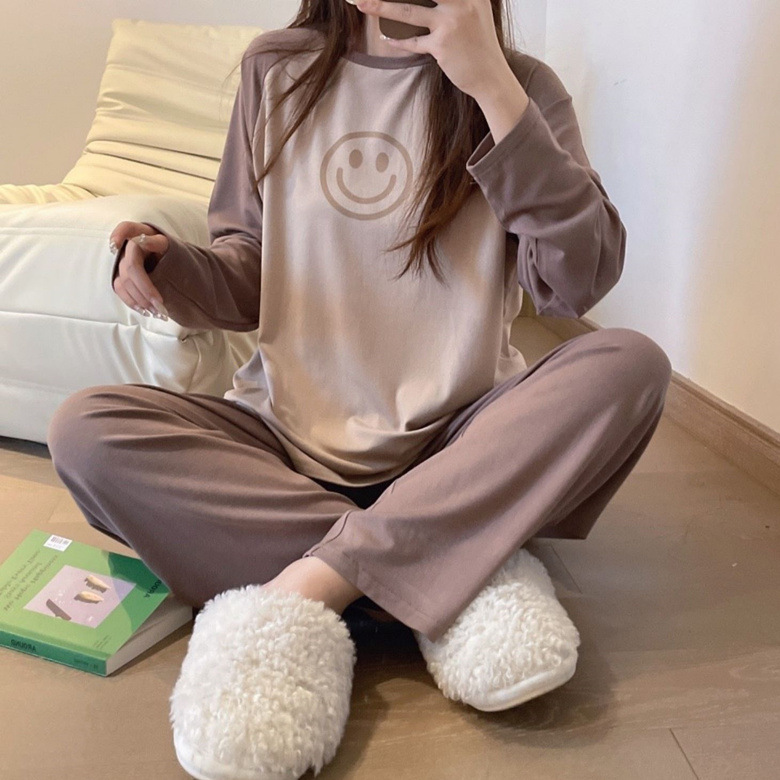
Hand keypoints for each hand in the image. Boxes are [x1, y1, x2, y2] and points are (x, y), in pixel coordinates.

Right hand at [109, 222, 169, 319]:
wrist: (170, 263)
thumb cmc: (170, 252)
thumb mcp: (170, 245)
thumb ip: (158, 242)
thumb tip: (142, 240)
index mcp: (140, 235)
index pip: (125, 229)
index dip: (118, 235)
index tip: (115, 245)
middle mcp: (127, 248)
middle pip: (130, 268)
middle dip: (145, 288)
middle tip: (160, 305)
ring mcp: (121, 264)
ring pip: (124, 282)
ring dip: (140, 299)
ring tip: (157, 312)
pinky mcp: (120, 277)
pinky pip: (121, 290)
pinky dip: (133, 302)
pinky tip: (144, 311)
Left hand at [353, 0, 510, 98]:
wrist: (491, 76)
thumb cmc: (479, 44)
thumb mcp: (474, 11)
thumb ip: (454, 0)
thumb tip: (416, 0)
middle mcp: (461, 2)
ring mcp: (451, 24)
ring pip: (408, 12)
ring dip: (382, 7)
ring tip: (362, 3)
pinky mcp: (442, 46)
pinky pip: (413, 41)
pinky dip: (399, 40)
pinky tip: (387, 38)